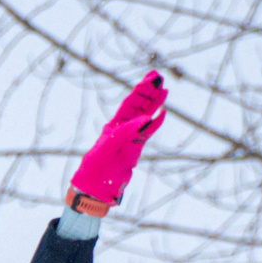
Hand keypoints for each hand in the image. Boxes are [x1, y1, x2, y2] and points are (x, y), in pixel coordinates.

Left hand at [68, 69, 168, 209]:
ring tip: (165, 91)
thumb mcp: (109, 145)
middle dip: (149, 92)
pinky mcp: (137, 147)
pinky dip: (156, 122)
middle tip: (159, 78)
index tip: (150, 77)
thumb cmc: (96, 165)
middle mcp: (124, 127)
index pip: (130, 102)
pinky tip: (163, 113)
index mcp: (115, 124)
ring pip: (146, 116)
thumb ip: (126, 131)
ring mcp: (132, 136)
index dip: (140, 89)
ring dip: (155, 104)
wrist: (96, 184)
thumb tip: (144, 119)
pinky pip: (149, 132)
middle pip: (140, 106)